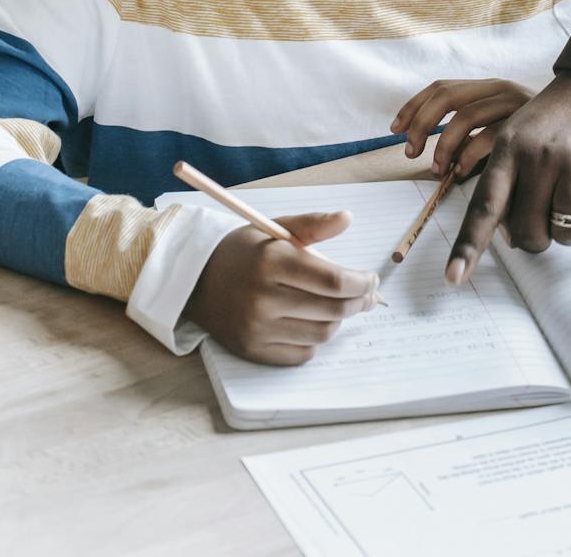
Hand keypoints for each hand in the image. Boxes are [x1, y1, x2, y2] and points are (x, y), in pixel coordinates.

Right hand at [186, 212, 379, 365]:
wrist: (198, 281)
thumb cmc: (246, 251)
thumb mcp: (276, 228)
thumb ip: (314, 224)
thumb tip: (348, 218)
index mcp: (271, 262)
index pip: (332, 279)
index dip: (361, 282)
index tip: (372, 278)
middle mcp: (263, 299)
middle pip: (332, 309)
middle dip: (359, 301)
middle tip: (368, 294)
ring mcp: (257, 329)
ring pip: (322, 333)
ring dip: (339, 319)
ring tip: (341, 304)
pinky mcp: (253, 351)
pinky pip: (303, 353)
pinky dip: (316, 338)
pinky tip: (315, 321)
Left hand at [391, 78, 533, 178]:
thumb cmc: (544, 133)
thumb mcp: (504, 128)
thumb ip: (475, 138)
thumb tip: (436, 164)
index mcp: (489, 87)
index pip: (442, 87)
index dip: (414, 106)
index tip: (395, 129)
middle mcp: (500, 89)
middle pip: (448, 95)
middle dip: (422, 124)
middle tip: (410, 152)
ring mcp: (515, 104)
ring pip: (466, 115)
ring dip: (443, 145)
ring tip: (437, 170)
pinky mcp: (529, 123)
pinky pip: (490, 136)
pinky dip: (469, 155)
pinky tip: (463, 173)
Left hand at [444, 75, 570, 284]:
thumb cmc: (557, 122)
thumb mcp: (519, 136)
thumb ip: (507, 182)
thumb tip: (506, 235)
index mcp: (508, 147)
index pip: (484, 206)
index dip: (469, 246)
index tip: (454, 278)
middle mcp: (539, 153)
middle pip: (530, 233)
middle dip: (540, 236)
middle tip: (551, 211)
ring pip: (568, 234)